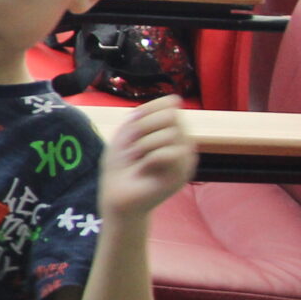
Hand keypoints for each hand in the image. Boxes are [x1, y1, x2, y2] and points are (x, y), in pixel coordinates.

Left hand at [97, 95, 195, 221]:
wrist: (116, 196)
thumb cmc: (120, 166)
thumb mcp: (125, 135)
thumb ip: (143, 116)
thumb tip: (171, 103)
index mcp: (170, 129)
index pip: (171, 103)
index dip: (147, 109)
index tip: (130, 124)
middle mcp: (182, 141)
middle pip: (171, 115)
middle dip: (143, 127)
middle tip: (131, 147)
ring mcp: (185, 158)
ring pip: (171, 134)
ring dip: (143, 145)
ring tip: (136, 159)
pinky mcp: (182, 174)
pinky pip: (169, 153)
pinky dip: (149, 158)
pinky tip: (143, 168)